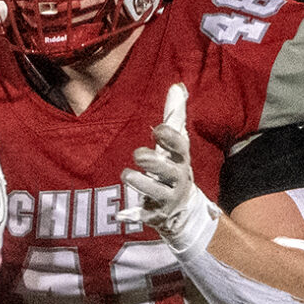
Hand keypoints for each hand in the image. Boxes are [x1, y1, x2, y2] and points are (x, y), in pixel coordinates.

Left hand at [118, 83, 216, 251]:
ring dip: (141, 183)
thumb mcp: (176, 146)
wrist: (183, 211)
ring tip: (126, 174)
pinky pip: (145, 216)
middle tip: (137, 154)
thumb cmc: (174, 169)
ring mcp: (167, 199)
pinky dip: (134, 216)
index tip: (157, 130)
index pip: (181, 147)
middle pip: (168, 171)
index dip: (171, 138)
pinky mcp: (156, 215)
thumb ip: (174, 117)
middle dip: (153, 162)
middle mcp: (177, 180)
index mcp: (181, 160)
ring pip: (156, 192)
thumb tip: (177, 86)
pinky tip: (119, 215)